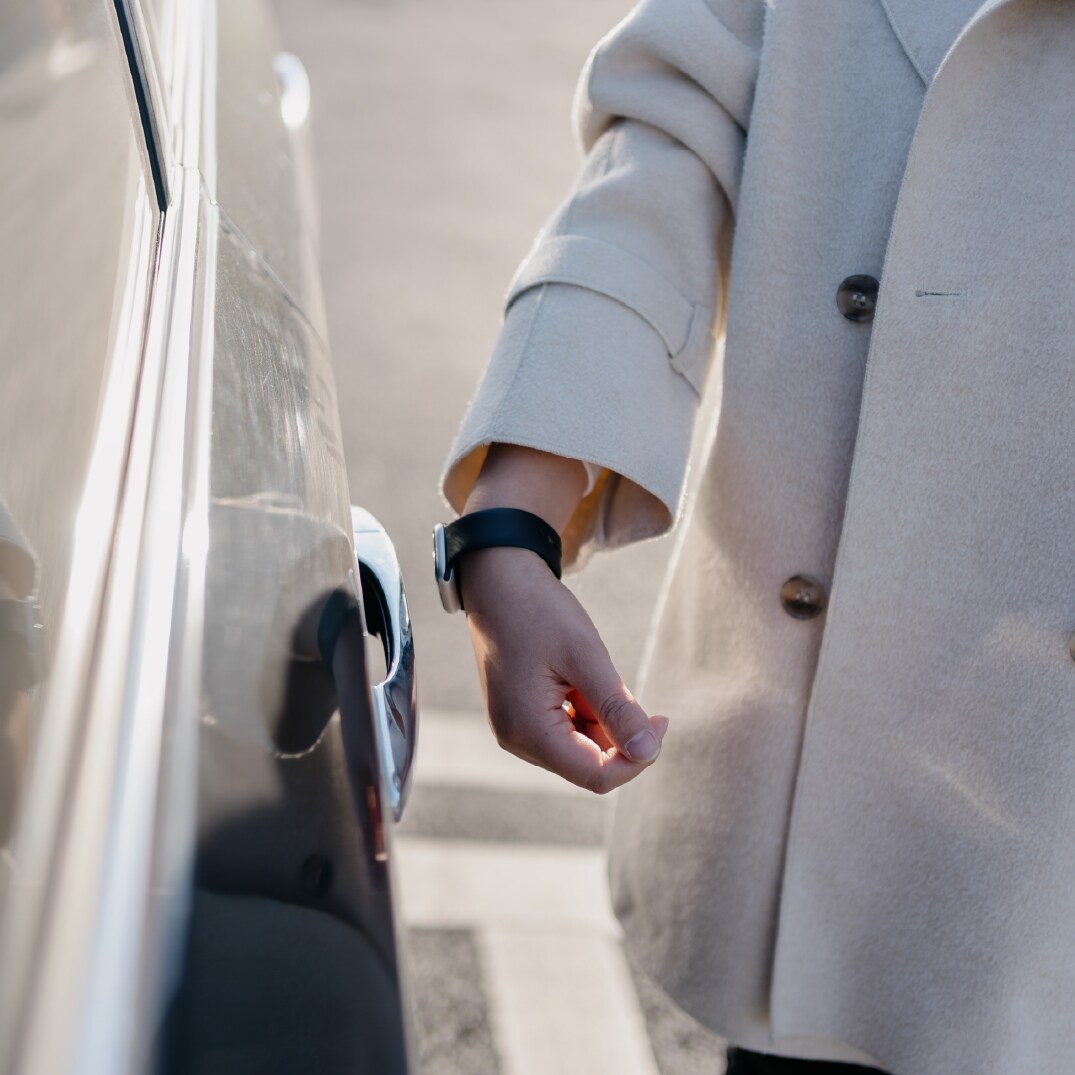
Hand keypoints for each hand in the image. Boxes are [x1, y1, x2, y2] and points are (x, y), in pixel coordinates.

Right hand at [460, 545, 668, 793]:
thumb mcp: (585, 655)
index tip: (659, 720)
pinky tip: (580, 678)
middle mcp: (517, 739)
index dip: (636, 758)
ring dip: (601, 721)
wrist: (497, 580)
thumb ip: (617, 708)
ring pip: (578, 748)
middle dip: (618, 736)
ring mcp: (515, 729)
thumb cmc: (538, 611)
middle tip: (629, 690)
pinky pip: (562, 731)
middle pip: (588, 765)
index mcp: (529, 730)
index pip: (596, 776)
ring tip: (592, 674)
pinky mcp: (519, 716)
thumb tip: (649, 753)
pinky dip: (584, 711)